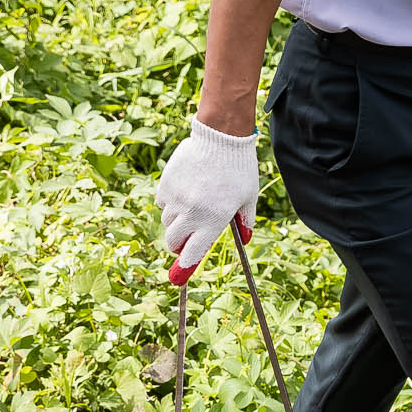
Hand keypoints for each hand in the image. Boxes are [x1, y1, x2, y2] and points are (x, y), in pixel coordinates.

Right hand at [156, 119, 258, 284]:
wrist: (220, 136)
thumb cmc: (239, 168)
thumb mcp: (248, 196)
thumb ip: (245, 220)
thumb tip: (245, 240)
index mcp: (214, 220)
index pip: (192, 254)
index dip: (185, 267)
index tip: (180, 274)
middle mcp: (192, 213)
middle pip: (173, 242)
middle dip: (178, 244)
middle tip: (187, 238)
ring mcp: (177, 199)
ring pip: (167, 221)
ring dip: (177, 221)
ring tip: (193, 204)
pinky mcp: (166, 185)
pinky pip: (162, 202)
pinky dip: (170, 202)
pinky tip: (185, 189)